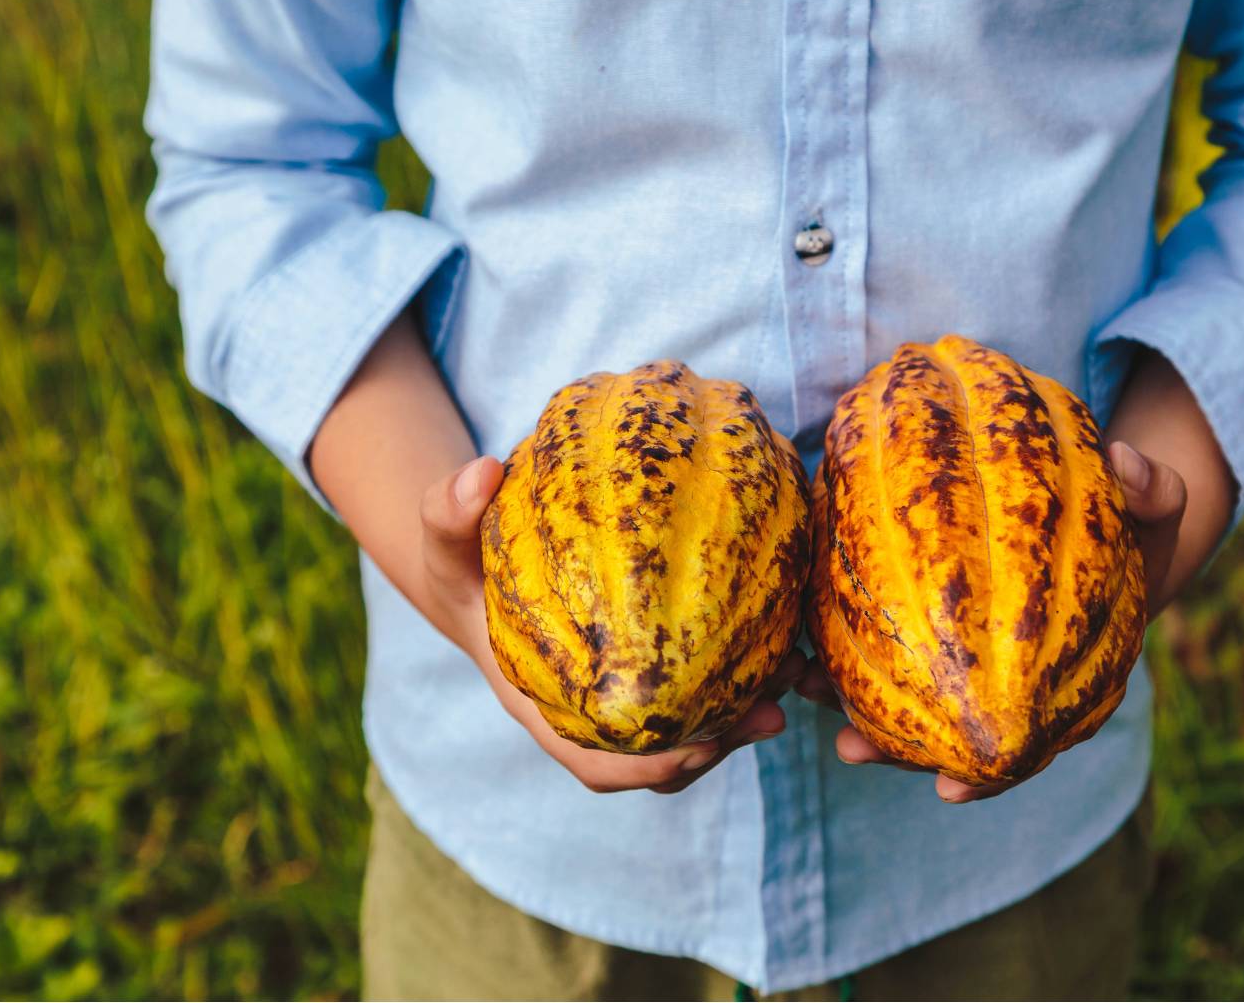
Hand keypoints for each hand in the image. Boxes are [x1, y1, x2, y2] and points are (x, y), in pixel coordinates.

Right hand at [419, 456, 803, 794]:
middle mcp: (599, 710)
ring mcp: (636, 689)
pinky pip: (713, 674)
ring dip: (751, 710)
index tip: (689, 754)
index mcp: (548, 706)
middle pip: (667, 757)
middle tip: (769, 716)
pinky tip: (794, 632)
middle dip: (720, 746)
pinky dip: (752, 663)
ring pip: (700, 723)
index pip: (598, 763)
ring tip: (799, 677)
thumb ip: (450, 508)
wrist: (483, 563)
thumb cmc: (464, 560)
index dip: (644, 769)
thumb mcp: (444, 536)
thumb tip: (482, 474)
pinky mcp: (665, 658)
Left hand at [798, 351, 1230, 803]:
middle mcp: (1005, 686)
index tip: (952, 791)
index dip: (988, 775)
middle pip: (947, 734)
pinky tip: (801, 640)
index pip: (1023, 747)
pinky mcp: (930, 622)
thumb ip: (1153, 492)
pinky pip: (882, 642)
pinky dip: (843, 648)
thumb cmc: (1129, 525)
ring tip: (803, 687)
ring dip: (851, 700)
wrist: (1106, 519)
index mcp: (1060, 685)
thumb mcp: (1156, 509)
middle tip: (851, 751)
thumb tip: (1129, 466)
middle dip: (896, 749)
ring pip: (904, 697)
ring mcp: (965, 659)